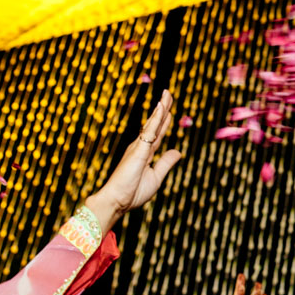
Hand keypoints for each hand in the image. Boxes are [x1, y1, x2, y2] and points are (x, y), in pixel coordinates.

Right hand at [85, 90, 181, 229]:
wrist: (117, 201)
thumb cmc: (132, 192)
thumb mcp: (156, 177)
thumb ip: (166, 163)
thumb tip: (178, 151)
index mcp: (145, 153)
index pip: (157, 134)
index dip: (164, 121)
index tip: (169, 110)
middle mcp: (141, 147)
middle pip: (155, 124)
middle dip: (163, 109)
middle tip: (168, 94)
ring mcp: (138, 147)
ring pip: (152, 123)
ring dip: (161, 108)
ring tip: (167, 94)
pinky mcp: (138, 150)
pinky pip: (149, 131)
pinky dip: (156, 118)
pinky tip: (161, 107)